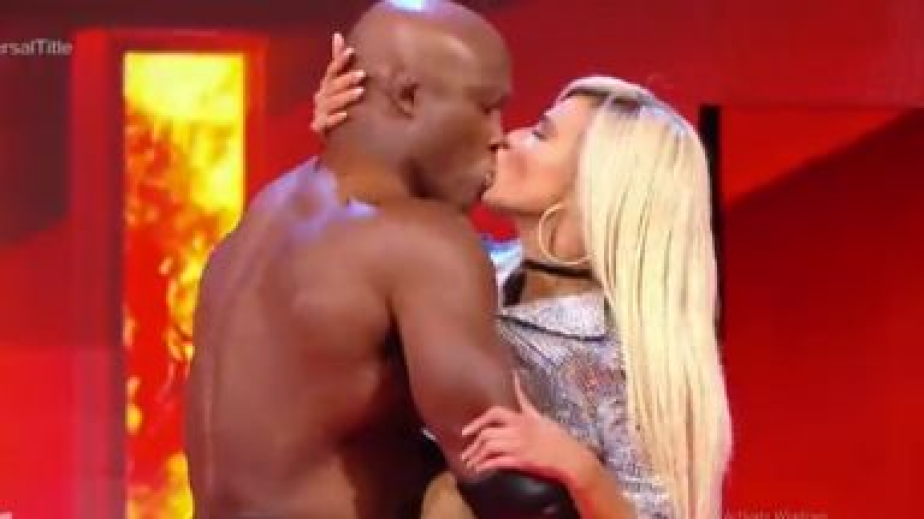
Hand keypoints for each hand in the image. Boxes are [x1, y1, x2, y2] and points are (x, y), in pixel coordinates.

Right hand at [311, 32, 366, 135]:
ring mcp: (319, 112)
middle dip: (347, 79)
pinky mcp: (319, 127)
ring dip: (345, 97)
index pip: (332, 70)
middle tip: (362, 74)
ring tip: (360, 92)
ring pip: (331, 103)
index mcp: (325, 85)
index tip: (352, 51)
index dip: (340, 60)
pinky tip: (346, 114)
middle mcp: (320, 97)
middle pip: (332, 86)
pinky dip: (335, 118)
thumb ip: (338, 61)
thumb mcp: (336, 83)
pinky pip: (327, 122)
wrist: (329, 135)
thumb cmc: (335, 105)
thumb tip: (337, 34)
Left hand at [459, 376, 600, 488]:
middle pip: (487, 432)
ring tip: (471, 463)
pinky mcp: (522, 461)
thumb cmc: (557, 438)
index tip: (466, 431)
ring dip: (476, 456)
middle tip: (466, 453)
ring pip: (489, 447)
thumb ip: (525, 402)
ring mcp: (519, 446)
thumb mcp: (541, 417)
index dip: (477, 422)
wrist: (572, 459)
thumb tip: (516, 380)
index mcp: (523, 419)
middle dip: (473, 444)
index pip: (494, 414)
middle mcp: (518, 431)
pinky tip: (480, 470)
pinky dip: (486, 466)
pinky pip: (498, 462)